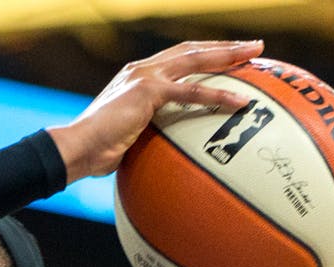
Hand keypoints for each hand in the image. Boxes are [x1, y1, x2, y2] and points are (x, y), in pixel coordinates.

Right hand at [48, 40, 263, 180]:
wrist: (77, 149)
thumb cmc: (96, 151)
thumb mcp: (125, 137)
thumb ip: (145, 133)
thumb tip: (162, 154)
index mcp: (137, 77)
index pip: (177, 58)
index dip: (204, 54)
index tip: (229, 55)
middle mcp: (142, 70)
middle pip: (191, 50)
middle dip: (224, 46)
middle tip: (254, 47)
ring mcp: (145, 77)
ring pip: (195, 59)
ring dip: (229, 55)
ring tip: (256, 55)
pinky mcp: (148, 91)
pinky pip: (191, 92)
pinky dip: (218, 95)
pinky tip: (241, 101)